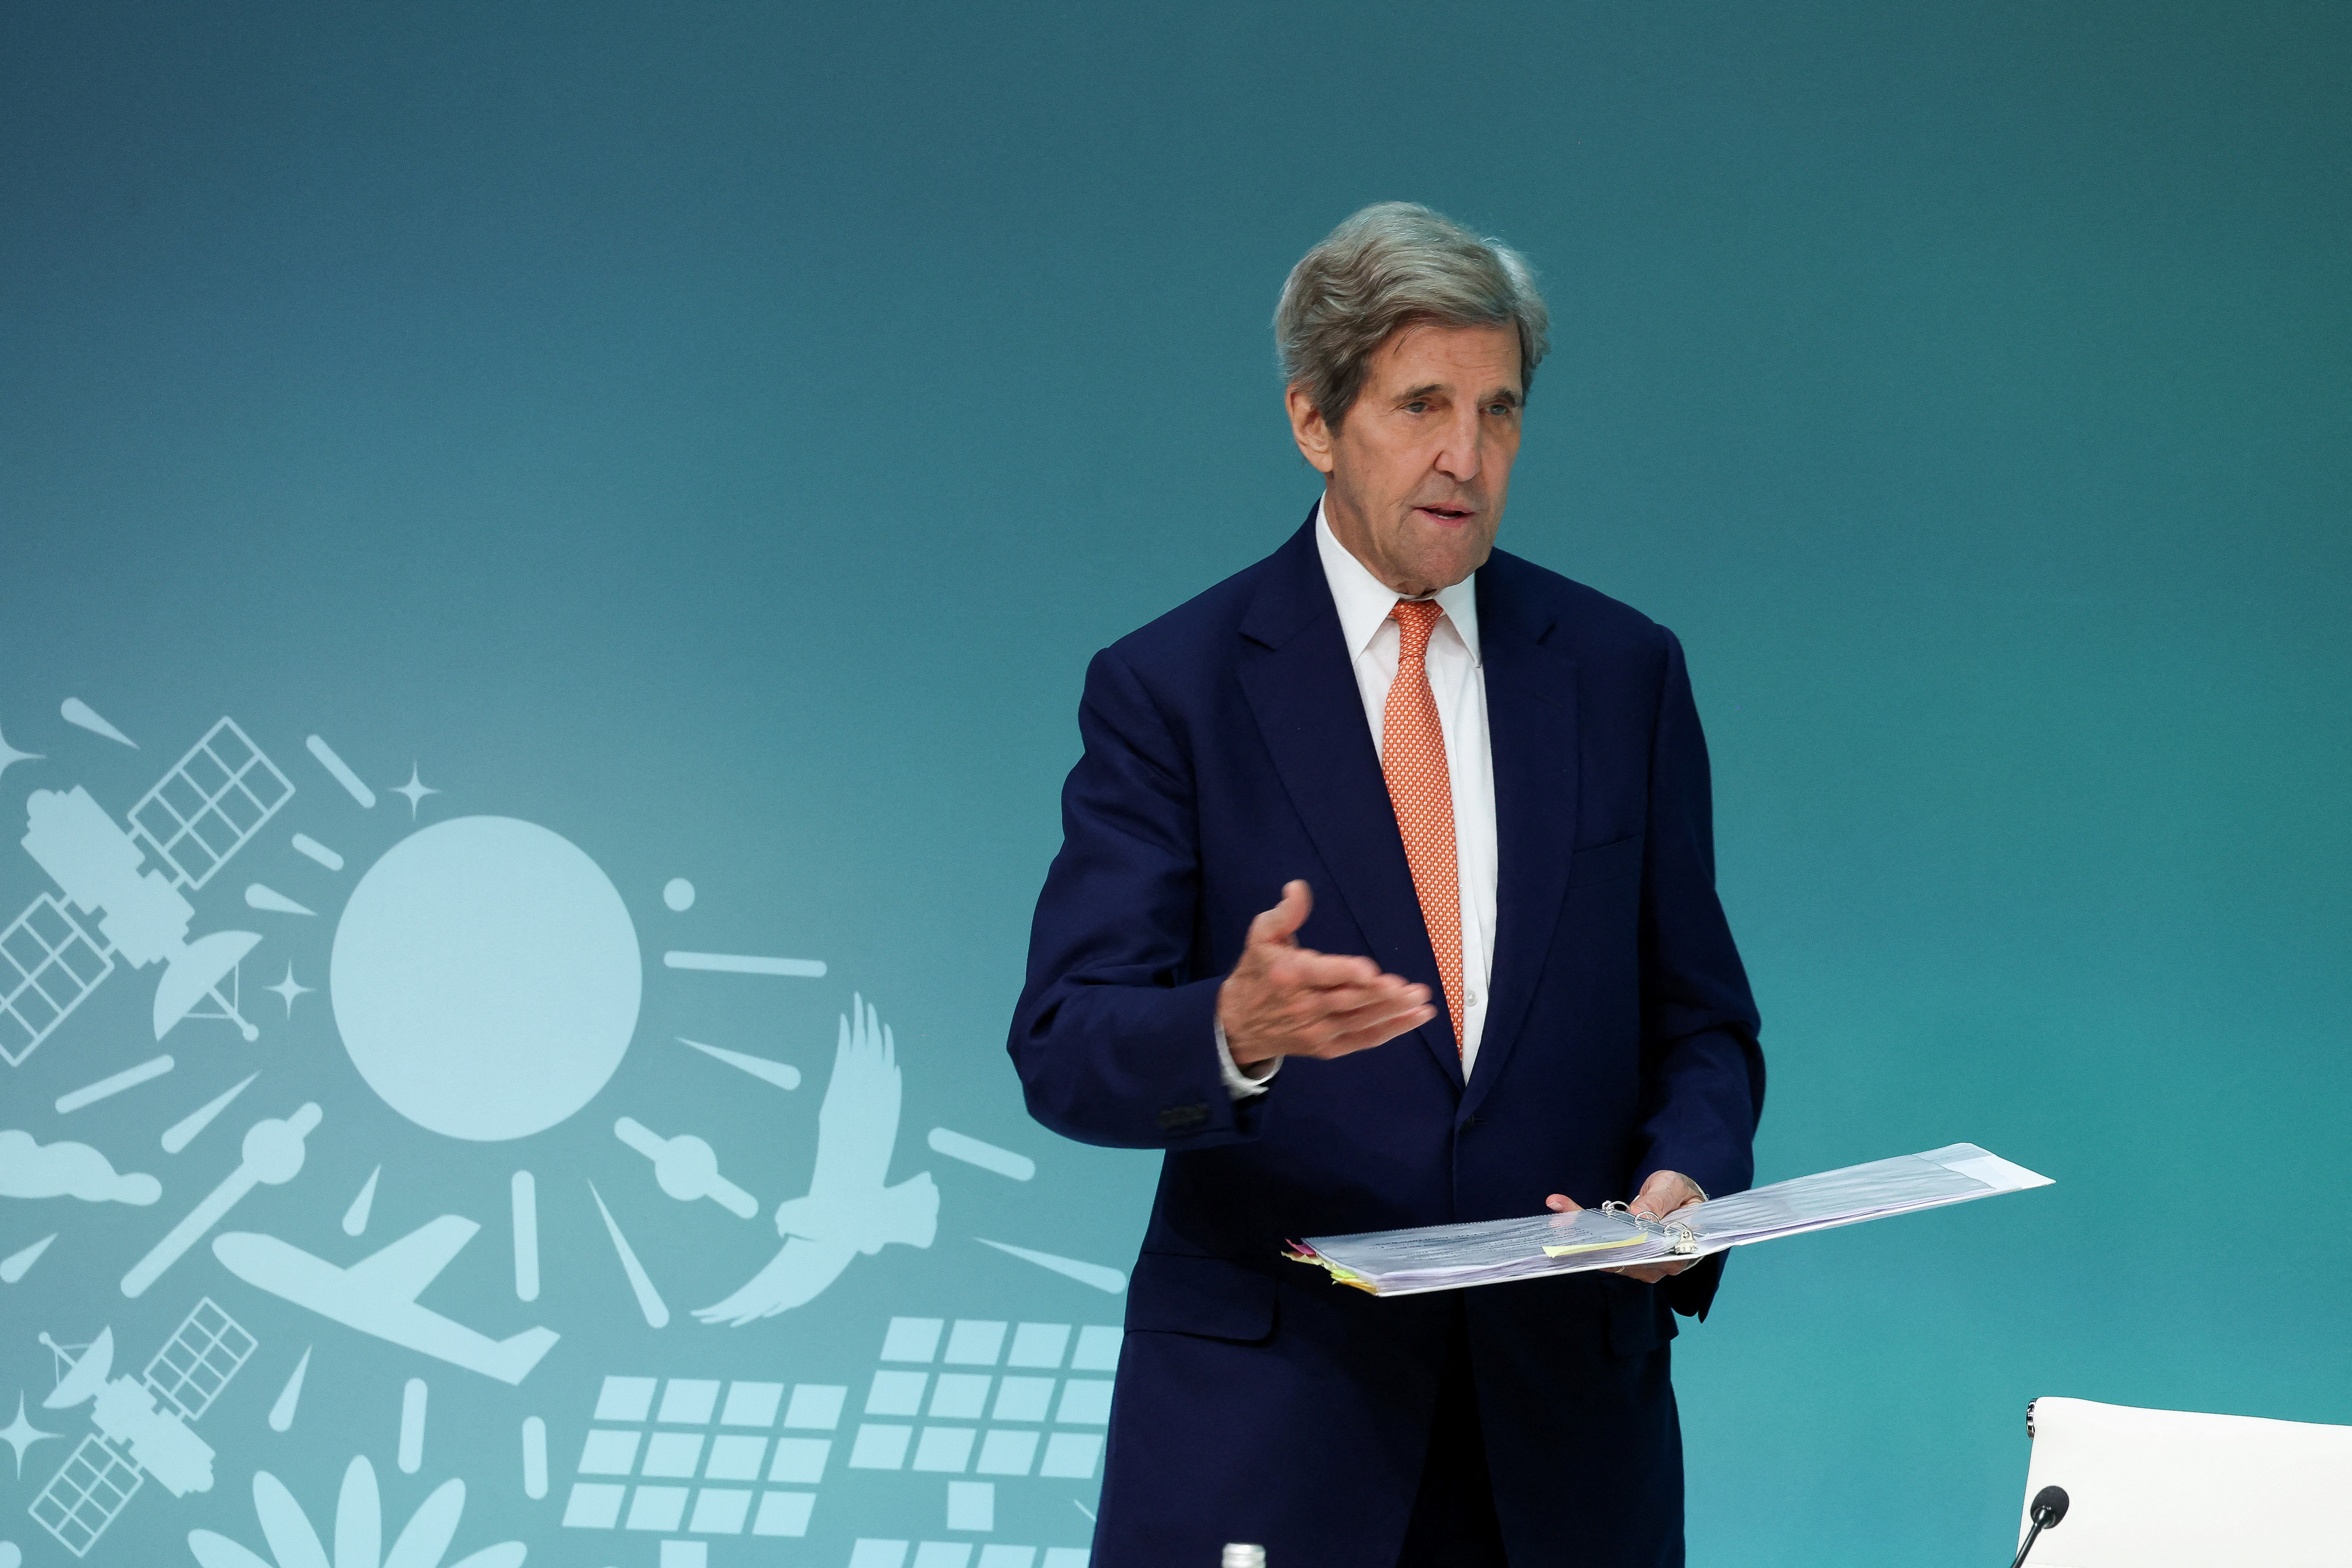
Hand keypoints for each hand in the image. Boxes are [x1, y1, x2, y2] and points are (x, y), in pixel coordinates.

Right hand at [1218, 881, 1435, 1068]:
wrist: (1238, 1024)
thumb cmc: (1257, 972)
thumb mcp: (1262, 936)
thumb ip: (1284, 914)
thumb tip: (1298, 888)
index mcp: (1289, 975)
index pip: (1322, 975)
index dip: (1346, 973)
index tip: (1370, 971)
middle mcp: (1304, 1006)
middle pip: (1348, 1001)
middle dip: (1381, 996)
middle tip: (1411, 988)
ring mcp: (1317, 1030)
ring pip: (1360, 1022)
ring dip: (1393, 1012)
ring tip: (1421, 1001)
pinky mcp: (1326, 1047)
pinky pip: (1362, 1040)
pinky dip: (1390, 1031)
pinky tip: (1414, 1018)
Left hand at [1544, 1170, 1705, 1282]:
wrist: (1682, 1202)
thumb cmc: (1680, 1194)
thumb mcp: (1674, 1187)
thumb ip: (1658, 1201)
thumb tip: (1638, 1217)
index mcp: (1679, 1250)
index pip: (1645, 1249)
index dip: (1619, 1241)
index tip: (1595, 1227)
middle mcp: (1658, 1265)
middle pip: (1622, 1257)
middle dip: (1591, 1240)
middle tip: (1564, 1221)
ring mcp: (1642, 1266)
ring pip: (1609, 1256)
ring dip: (1582, 1236)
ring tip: (1559, 1216)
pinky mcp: (1628, 1260)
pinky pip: (1605, 1251)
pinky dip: (1585, 1235)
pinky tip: (1565, 1219)